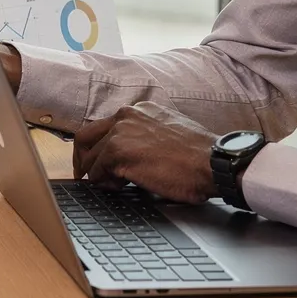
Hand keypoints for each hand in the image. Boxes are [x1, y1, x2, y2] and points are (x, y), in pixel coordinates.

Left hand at [72, 102, 219, 203]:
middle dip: (82, 159)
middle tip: (86, 176)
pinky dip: (104, 183)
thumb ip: (145, 136)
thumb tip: (130, 154)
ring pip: (90, 157)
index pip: (103, 126)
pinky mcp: (117, 152)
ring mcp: (120, 132)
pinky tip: (120, 187)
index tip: (95, 161)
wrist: (214, 162)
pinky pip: (96, 172)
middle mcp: (126, 115)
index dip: (96, 147)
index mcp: (139, 110)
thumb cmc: (200, 155)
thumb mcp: (169, 133)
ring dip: (97, 175)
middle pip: (85, 136)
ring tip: (114, 185)